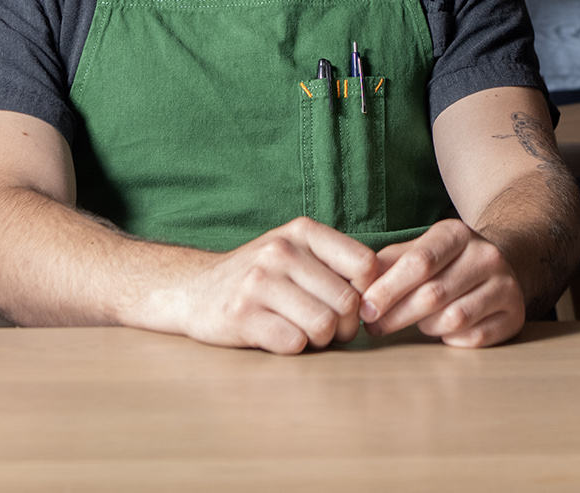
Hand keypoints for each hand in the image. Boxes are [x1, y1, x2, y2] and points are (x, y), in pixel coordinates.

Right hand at [146, 217, 379, 354]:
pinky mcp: (242, 314)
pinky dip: (294, 348)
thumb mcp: (297, 252)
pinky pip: (294, 343)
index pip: (365, 265)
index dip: (367, 293)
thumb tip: (386, 292)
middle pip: (348, 302)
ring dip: (321, 341)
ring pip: (324, 325)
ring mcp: (259, 281)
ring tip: (305, 333)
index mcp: (302, 231)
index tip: (352, 305)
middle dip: (346, 326)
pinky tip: (280, 337)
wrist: (194, 290)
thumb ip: (337, 264)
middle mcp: (281, 250)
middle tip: (329, 329)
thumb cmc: (261, 276)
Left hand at [359, 219, 526, 347]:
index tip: (365, 309)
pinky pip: (473, 338)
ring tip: (415, 323)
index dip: (387, 290)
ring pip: (453, 319)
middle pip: (433, 294)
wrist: (498, 266)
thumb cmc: (443, 263)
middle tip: (374, 328)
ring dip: (425, 327)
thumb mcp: (417, 251)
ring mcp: (504, 285)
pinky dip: (451, 340)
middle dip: (397, 315)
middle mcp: (485, 255)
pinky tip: (443, 332)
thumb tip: (354, 286)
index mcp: (457, 233)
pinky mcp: (514, 315)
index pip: (418, 262)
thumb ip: (386, 264)